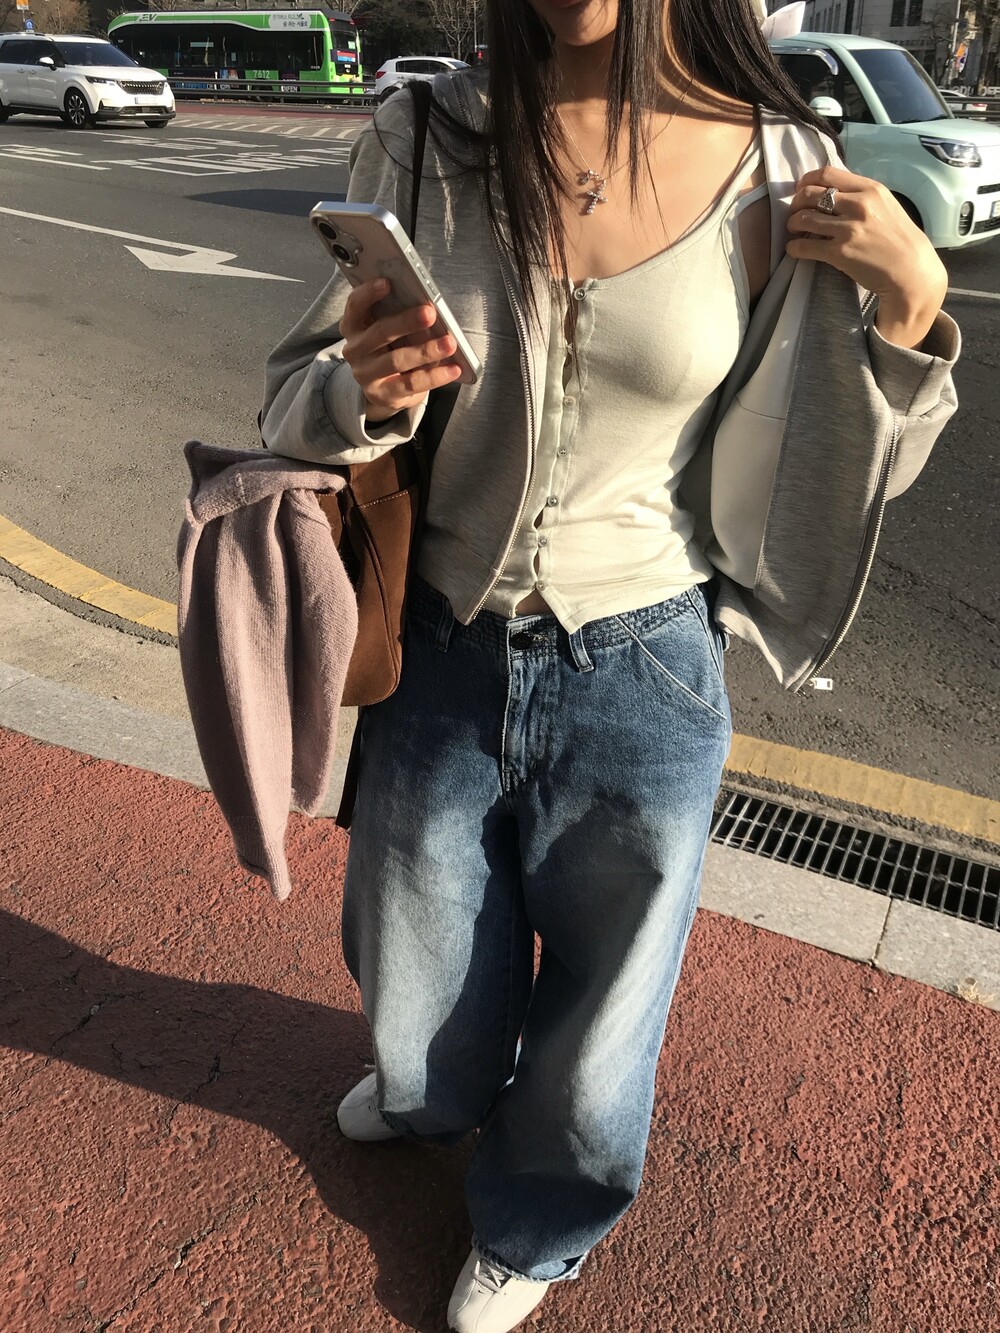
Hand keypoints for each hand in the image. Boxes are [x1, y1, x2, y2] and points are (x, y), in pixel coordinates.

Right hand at [340, 279, 462, 422]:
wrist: (385, 389)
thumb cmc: (392, 348)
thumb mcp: (391, 331)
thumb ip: (402, 317)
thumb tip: (428, 311)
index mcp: (354, 326)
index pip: (354, 306)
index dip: (368, 293)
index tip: (388, 282)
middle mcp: (355, 349)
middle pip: (380, 332)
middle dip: (406, 321)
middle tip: (430, 313)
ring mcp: (366, 375)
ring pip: (397, 360)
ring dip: (426, 351)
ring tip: (449, 343)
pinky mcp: (382, 394)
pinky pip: (411, 384)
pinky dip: (435, 376)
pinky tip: (453, 369)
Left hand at [787, 166, 947, 348]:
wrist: (911, 270)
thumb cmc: (898, 238)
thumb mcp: (886, 204)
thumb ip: (861, 195)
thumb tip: (832, 190)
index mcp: (870, 189)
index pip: (828, 173)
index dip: (807, 180)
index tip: (801, 188)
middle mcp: (858, 205)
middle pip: (810, 194)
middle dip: (796, 202)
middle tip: (794, 212)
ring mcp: (848, 229)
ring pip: (803, 218)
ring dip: (792, 223)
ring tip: (793, 229)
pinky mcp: (839, 253)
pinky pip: (804, 246)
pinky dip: (794, 247)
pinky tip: (794, 249)